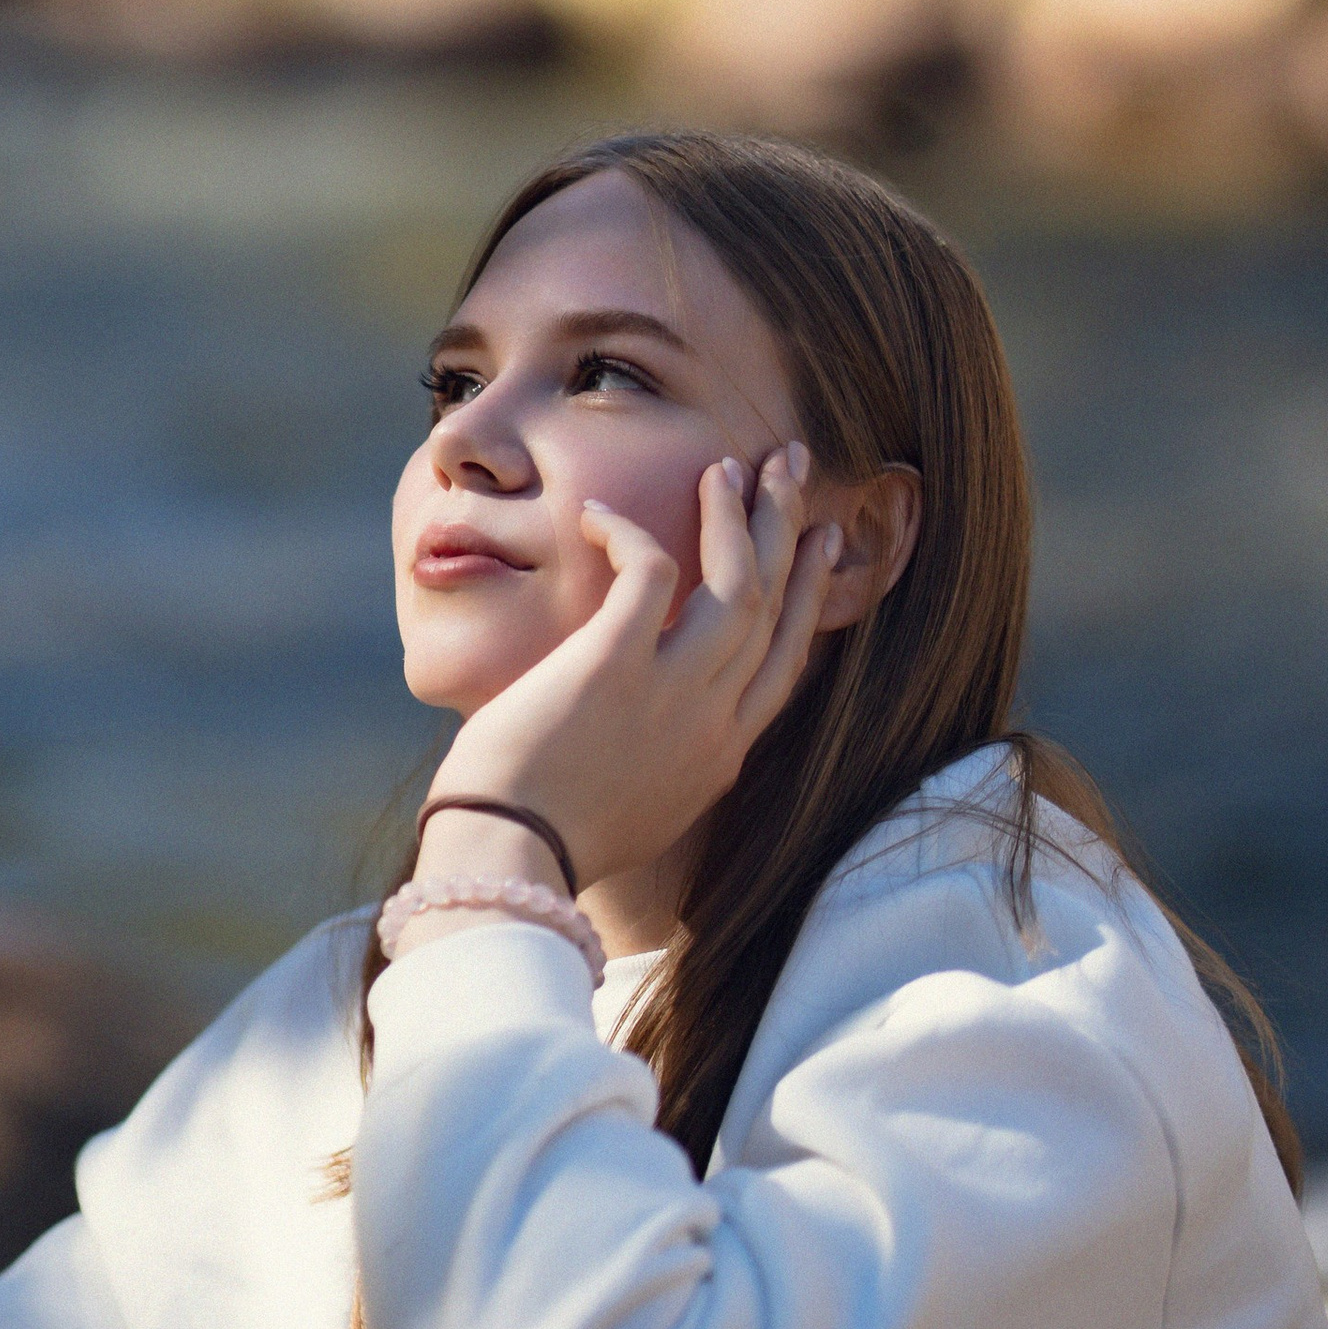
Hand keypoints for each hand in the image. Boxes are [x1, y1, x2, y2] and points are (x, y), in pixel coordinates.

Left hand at [423, 443, 842, 891]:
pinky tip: (603, 513)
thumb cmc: (541, 841)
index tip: (820, 541)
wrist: (507, 864)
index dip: (810, 593)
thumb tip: (639, 733)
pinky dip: (633, 533)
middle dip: (788, 527)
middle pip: (774, 606)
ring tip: (727, 464)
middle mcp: (715, 723)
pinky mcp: (617, 664)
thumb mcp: (633, 809)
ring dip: (737, 515)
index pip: (786, 660)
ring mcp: (673, 693)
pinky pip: (650, 572)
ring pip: (739, 583)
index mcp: (722, 757)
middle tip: (791, 466)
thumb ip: (657, 762)